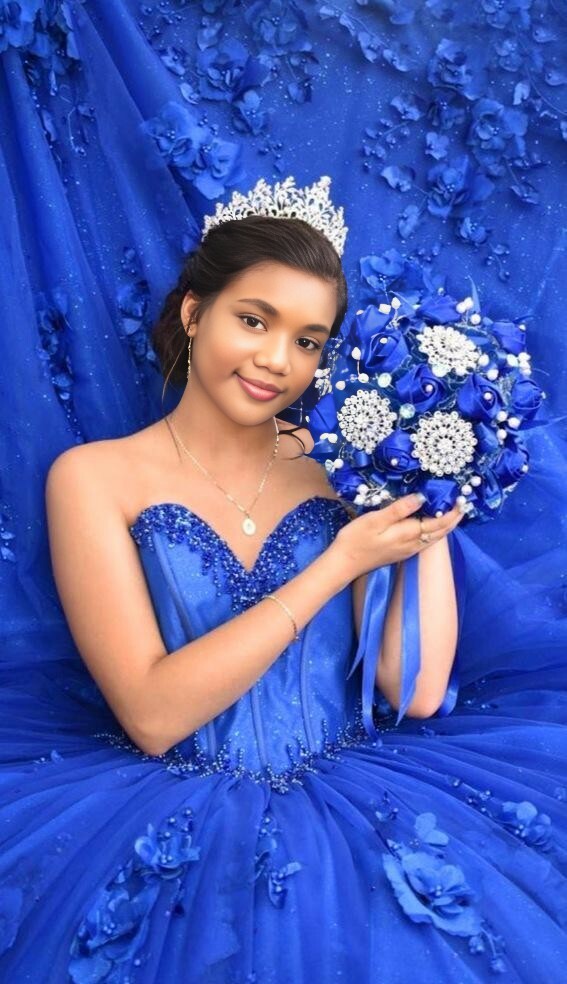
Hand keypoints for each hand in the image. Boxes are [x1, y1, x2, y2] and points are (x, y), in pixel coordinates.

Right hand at [331, 494, 465, 579]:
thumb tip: (421, 497)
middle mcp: (412, 545)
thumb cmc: (356, 539)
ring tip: (453, 513)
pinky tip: (432, 525)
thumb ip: (399, 510)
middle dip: (453, 520)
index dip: (451, 513)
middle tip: (463, 505)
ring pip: (434, 538)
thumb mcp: (375, 520)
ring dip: (446, 526)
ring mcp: (407, 551)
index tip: (461, 500)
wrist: (344, 563)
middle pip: (439, 533)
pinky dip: (434, 531)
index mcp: (408, 534)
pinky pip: (425, 541)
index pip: (437, 523)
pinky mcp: (401, 552)